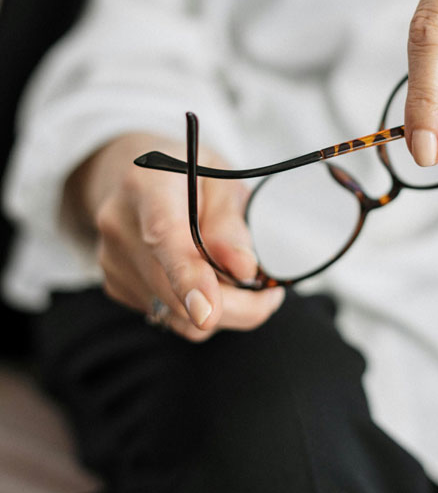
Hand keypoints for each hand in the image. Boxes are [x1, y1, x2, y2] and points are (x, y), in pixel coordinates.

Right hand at [65, 134, 284, 341]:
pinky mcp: (116, 285)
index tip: (208, 313)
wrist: (138, 179)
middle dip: (233, 305)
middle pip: (175, 290)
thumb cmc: (189, 176)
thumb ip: (231, 223)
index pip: (164, 236)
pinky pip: (168, 316)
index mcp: (149, 186)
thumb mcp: (223, 181)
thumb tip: (243, 270)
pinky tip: (204, 279)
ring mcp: (113, 260)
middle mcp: (121, 226)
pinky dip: (196, 309)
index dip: (187, 277)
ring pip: (176, 315)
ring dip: (219, 310)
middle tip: (268, 295)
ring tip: (237, 279)